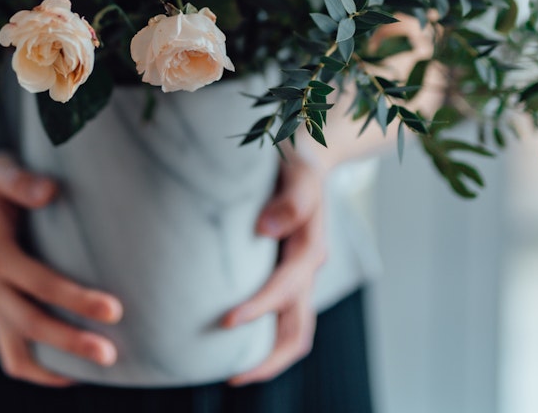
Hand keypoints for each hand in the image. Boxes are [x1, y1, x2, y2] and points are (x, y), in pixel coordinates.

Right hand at [0, 152, 123, 385]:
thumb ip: (21, 181)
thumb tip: (49, 191)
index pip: (37, 282)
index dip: (75, 299)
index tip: (113, 309)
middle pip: (29, 324)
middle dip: (71, 341)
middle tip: (111, 353)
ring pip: (15, 352)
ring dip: (55, 366)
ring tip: (98, 370)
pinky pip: (12, 353)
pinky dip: (39, 369)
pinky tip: (74, 372)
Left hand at [221, 148, 328, 384]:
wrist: (308, 160)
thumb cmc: (295, 165)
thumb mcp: (297, 172)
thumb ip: (290, 199)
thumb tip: (266, 227)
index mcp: (310, 247)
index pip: (286, 288)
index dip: (259, 307)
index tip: (227, 321)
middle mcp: (308, 270)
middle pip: (298, 329)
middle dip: (268, 358)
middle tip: (232, 376)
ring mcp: (301, 278)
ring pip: (295, 332)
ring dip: (269, 357)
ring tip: (234, 373)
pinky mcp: (290, 278)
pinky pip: (284, 319)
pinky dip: (267, 340)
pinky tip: (238, 345)